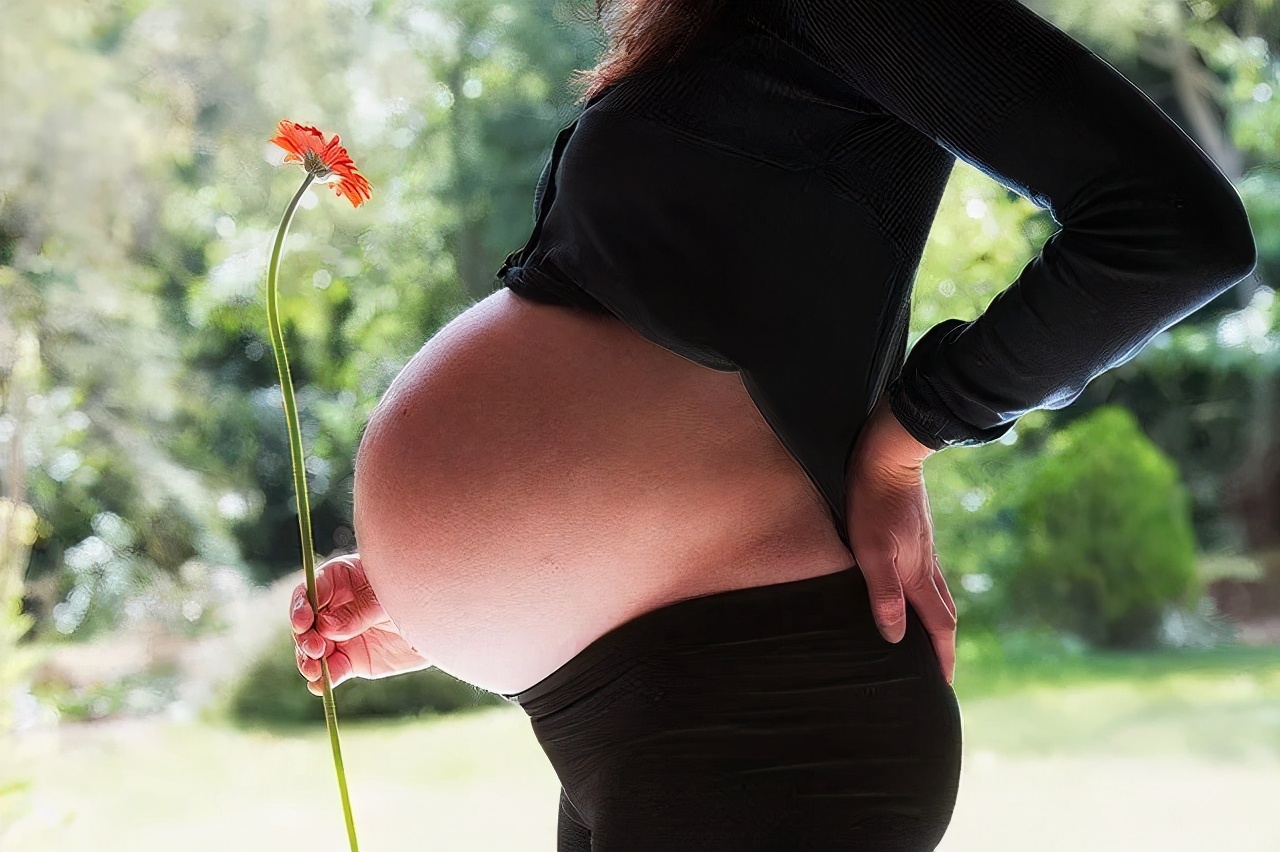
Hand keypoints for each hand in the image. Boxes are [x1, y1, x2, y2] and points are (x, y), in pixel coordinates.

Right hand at [290, 553, 432, 694]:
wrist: (441, 621)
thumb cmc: (415, 594)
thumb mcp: (388, 597)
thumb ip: (358, 612)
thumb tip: (325, 627)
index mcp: (341, 580)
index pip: (311, 591)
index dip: (302, 606)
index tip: (304, 621)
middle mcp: (334, 609)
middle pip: (306, 623)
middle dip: (305, 637)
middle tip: (315, 649)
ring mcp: (341, 636)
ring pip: (313, 649)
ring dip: (308, 661)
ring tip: (313, 670)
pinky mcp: (351, 659)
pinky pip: (332, 670)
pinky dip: (324, 679)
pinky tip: (320, 685)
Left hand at [846, 395, 956, 683]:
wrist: (888, 455)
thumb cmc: (872, 502)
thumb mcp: (871, 550)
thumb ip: (884, 593)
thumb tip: (897, 637)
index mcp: (918, 575)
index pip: (938, 626)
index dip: (942, 657)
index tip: (943, 686)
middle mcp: (927, 565)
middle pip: (943, 613)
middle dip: (943, 645)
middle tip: (939, 672)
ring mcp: (924, 548)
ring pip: (936, 593)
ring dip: (935, 620)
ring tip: (927, 640)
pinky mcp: (915, 533)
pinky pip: (927, 575)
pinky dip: (926, 596)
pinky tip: (912, 592)